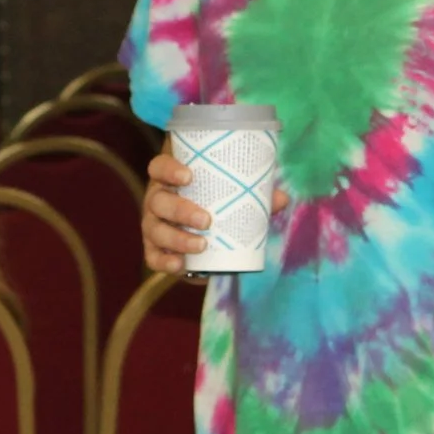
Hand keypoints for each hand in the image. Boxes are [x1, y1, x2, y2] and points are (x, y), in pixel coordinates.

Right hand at [141, 153, 290, 273]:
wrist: (200, 227)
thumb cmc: (215, 199)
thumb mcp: (231, 192)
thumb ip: (254, 193)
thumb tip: (280, 198)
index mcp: (170, 178)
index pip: (159, 167)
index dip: (169, 170)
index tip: (189, 176)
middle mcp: (157, 199)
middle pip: (158, 201)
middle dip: (181, 210)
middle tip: (207, 220)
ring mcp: (153, 224)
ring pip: (155, 230)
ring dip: (177, 238)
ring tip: (202, 245)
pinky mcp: (155, 249)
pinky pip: (153, 257)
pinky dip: (164, 262)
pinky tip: (179, 265)